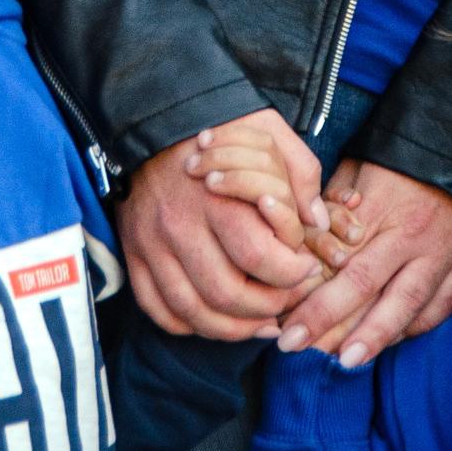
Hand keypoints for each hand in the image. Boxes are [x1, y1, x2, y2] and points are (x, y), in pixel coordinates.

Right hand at [118, 109, 327, 338]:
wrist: (152, 121)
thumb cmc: (218, 132)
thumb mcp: (267, 132)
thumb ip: (300, 172)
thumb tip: (317, 221)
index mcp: (217, 198)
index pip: (259, 257)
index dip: (292, 274)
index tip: (306, 268)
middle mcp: (180, 226)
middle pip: (227, 294)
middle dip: (266, 308)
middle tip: (285, 300)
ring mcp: (152, 245)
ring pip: (192, 312)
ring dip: (232, 329)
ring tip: (258, 322)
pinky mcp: (134, 255)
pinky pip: (158, 309)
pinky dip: (188, 326)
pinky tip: (215, 320)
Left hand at [275, 161, 451, 368]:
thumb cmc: (404, 161)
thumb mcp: (361, 168)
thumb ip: (333, 204)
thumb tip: (303, 241)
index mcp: (383, 206)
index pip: (338, 255)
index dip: (308, 287)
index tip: (282, 312)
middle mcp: (413, 236)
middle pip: (366, 283)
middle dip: (327, 318)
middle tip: (295, 345)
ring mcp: (444, 255)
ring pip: (407, 304)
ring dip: (374, 335)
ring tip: (346, 360)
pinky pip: (440, 307)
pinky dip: (414, 328)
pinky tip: (389, 343)